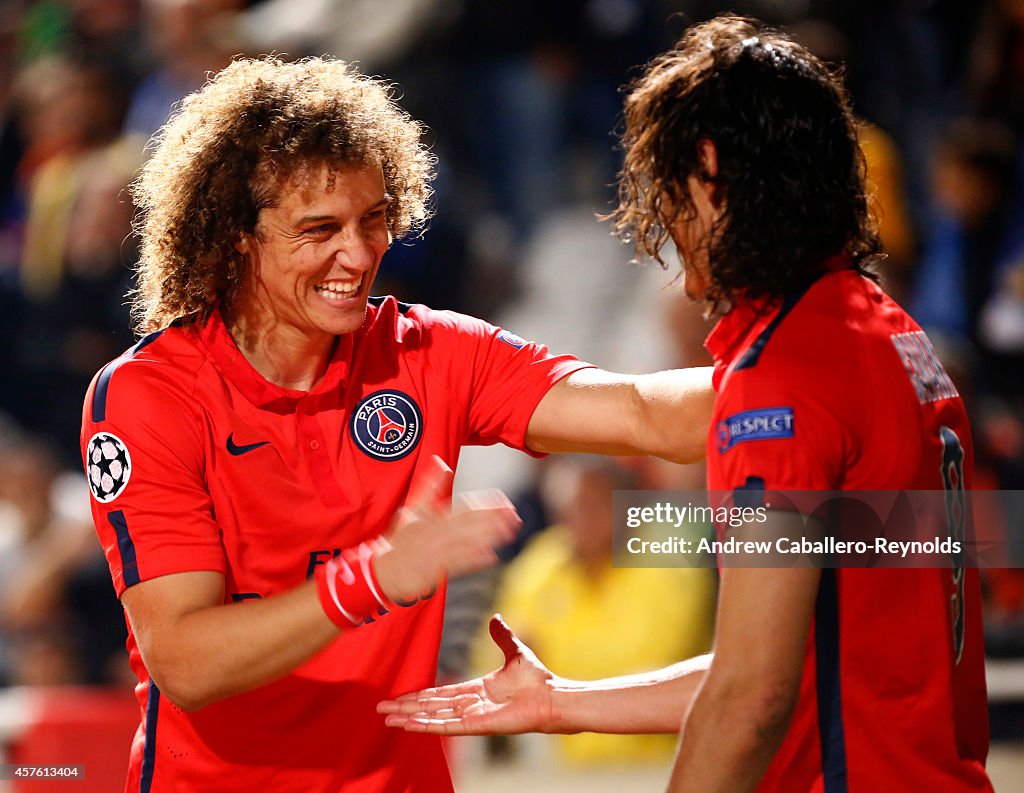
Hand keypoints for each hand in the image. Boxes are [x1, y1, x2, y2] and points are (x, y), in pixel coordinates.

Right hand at [372, 457, 520, 602]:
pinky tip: (491, 556)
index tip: (500, 497)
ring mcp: (435, 552)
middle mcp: (435, 533)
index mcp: (432, 517)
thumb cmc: (401, 539)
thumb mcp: (412, 508)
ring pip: (466, 542)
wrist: (383, 569)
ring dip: (489, 536)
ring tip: (509, 530)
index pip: (462, 507)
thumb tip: (441, 462)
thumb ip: (429, 486)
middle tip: (512, 512)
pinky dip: (474, 560)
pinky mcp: (435, 571)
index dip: (482, 502)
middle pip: (467, 523)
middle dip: (491, 517)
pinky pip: (457, 564)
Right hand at [377, 614, 555, 734]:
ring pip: (433, 717)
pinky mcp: (477, 726)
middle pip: (430, 706)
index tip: (400, 696)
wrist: (551, 695)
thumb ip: (501, 636)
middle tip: (381, 709)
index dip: (419, 695)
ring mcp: (472, 717)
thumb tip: (495, 617)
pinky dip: (426, 726)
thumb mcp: (515, 651)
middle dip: (406, 707)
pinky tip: (409, 725)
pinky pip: (446, 727)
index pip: (440, 693)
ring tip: (387, 718)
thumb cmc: (537, 679)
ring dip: (410, 717)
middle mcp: (470, 706)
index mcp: (476, 690)